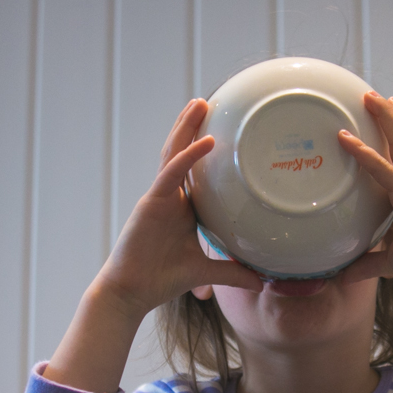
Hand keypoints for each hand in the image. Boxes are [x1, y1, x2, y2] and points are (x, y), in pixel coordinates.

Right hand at [97, 98, 262, 317]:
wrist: (131, 292)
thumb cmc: (161, 279)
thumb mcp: (206, 272)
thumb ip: (232, 272)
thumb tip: (260, 282)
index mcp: (181, 207)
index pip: (193, 170)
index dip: (202, 147)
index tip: (219, 127)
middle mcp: (169, 197)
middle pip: (180, 152)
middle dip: (192, 125)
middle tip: (208, 100)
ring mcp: (158, 197)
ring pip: (173, 154)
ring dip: (187, 127)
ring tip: (200, 102)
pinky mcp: (151, 203)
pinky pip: (172, 174)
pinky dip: (189, 156)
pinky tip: (206, 140)